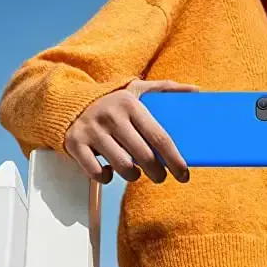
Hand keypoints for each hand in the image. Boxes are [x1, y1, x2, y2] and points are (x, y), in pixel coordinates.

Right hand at [64, 79, 198, 183]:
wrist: (70, 102)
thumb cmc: (112, 101)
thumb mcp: (137, 89)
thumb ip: (166, 88)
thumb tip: (196, 90)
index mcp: (130, 104)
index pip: (160, 137)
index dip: (175, 160)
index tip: (184, 175)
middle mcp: (111, 116)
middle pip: (144, 156)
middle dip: (158, 173)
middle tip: (161, 176)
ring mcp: (92, 131)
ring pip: (122, 167)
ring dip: (133, 175)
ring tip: (135, 171)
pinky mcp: (75, 144)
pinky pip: (96, 173)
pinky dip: (106, 177)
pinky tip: (110, 170)